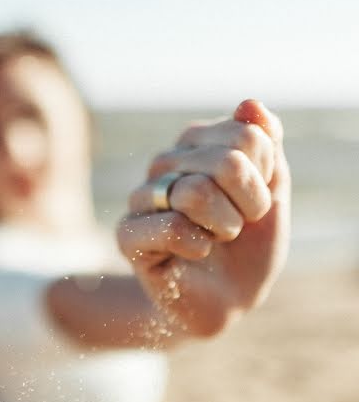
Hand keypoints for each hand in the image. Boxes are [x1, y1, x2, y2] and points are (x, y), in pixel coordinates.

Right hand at [117, 100, 290, 337]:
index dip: (264, 177)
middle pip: (226, 163)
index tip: (256, 202)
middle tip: (238, 226)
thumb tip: (249, 103)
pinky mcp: (128, 235)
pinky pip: (171, 227)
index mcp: (198, 144)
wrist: (228, 298)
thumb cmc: (248, 246)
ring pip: (196, 192)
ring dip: (224, 226)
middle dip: (249, 206)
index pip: (247, 136)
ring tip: (216, 239)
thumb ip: (266, 147)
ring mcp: (142, 198)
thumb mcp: (273, 193)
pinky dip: (198, 245)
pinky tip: (195, 252)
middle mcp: (165, 164)